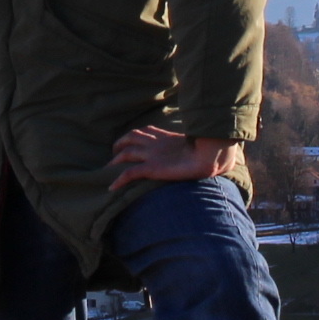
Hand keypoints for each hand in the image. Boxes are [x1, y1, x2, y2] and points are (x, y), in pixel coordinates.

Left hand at [109, 127, 237, 190]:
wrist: (210, 154)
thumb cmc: (209, 151)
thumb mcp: (198, 146)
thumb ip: (193, 146)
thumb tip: (205, 152)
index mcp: (166, 137)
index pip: (145, 131)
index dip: (134, 136)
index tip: (129, 142)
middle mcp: (156, 143)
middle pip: (131, 138)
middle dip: (120, 144)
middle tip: (114, 154)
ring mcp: (152, 155)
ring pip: (126, 153)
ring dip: (115, 161)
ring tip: (108, 170)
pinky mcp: (152, 168)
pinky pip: (129, 173)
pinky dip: (118, 180)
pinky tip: (111, 188)